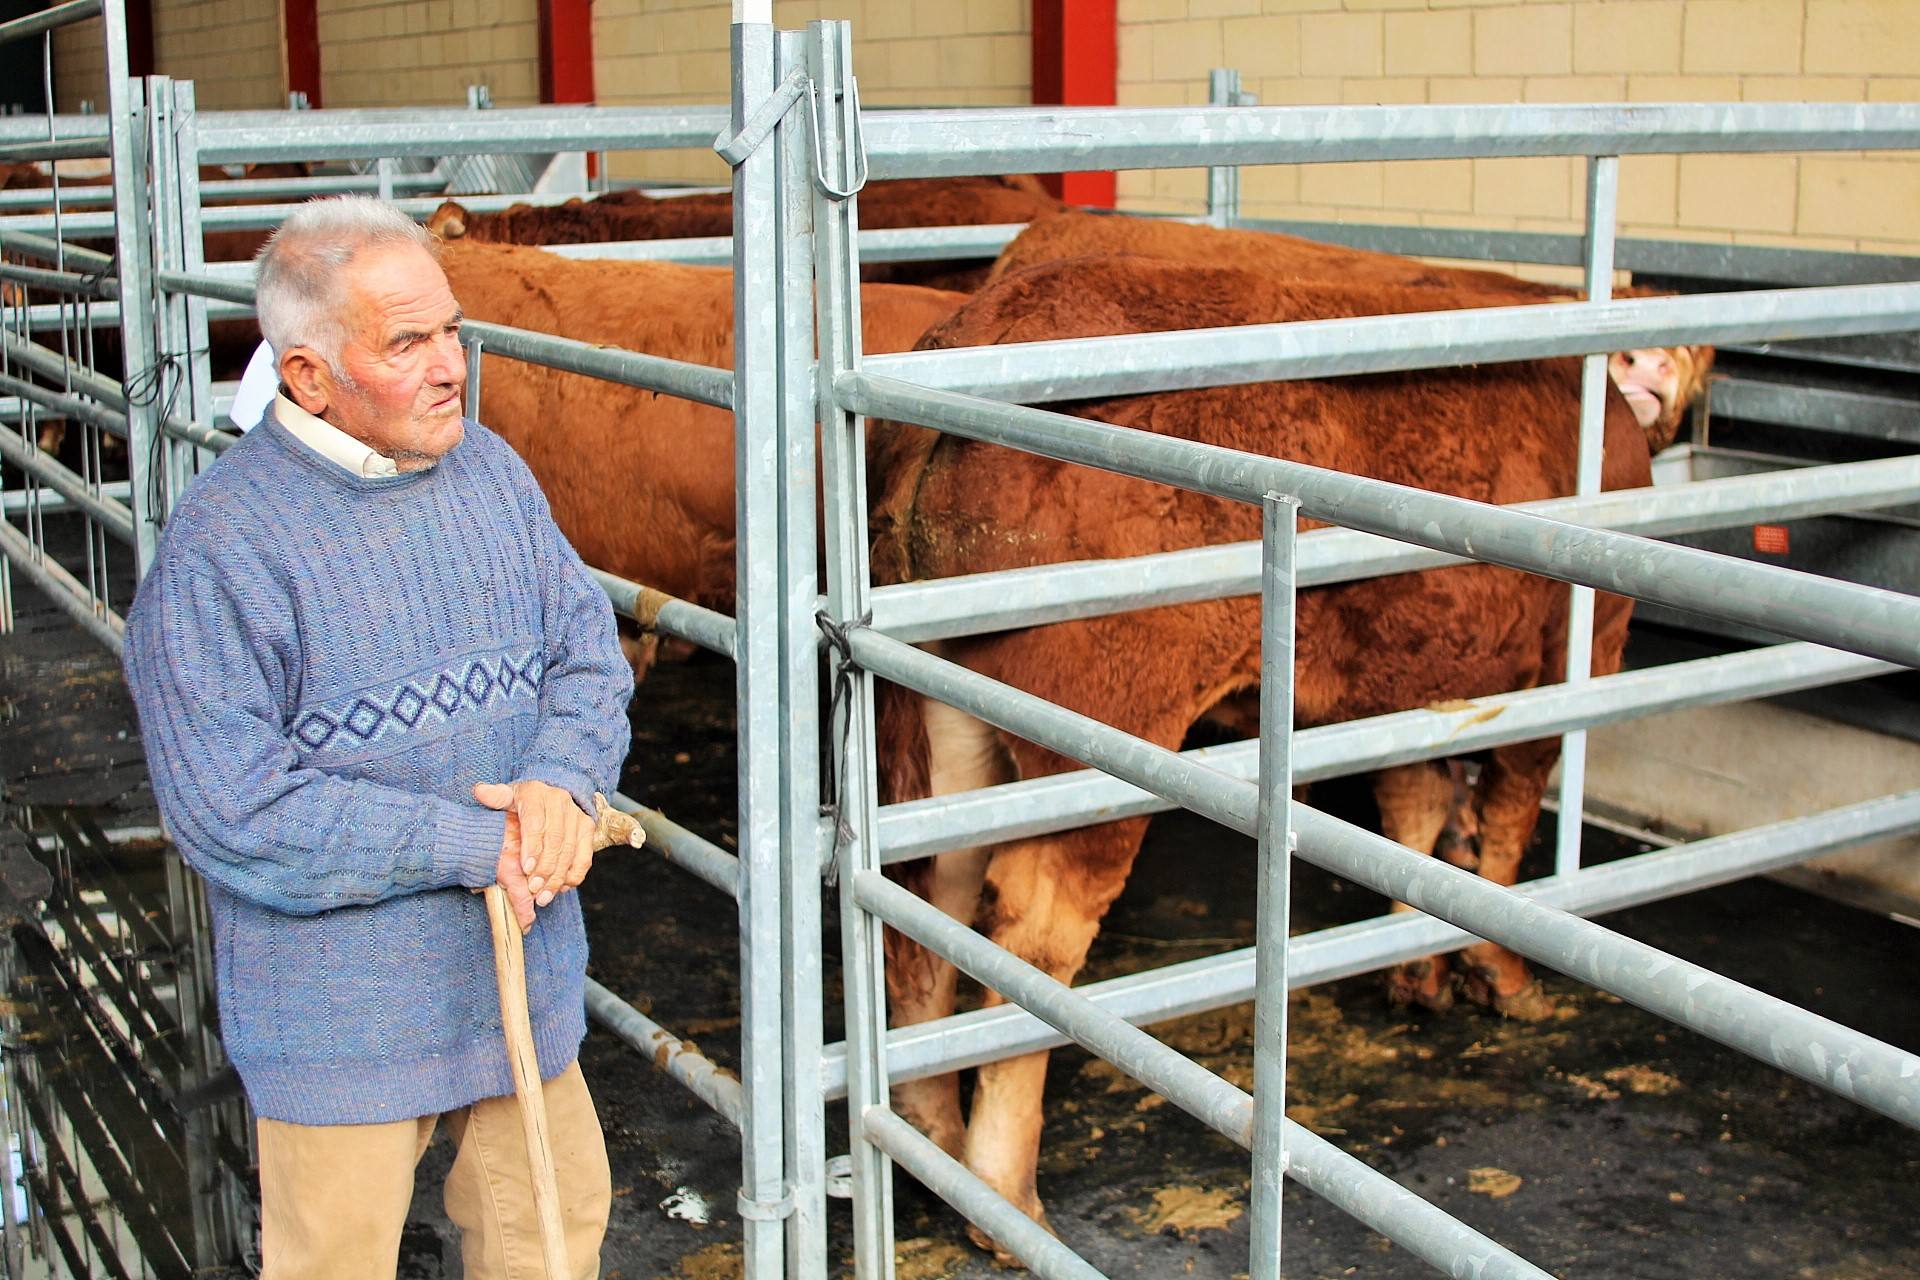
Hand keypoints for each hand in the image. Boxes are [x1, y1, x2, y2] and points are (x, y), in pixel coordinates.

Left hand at [473, 781, 596, 915]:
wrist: (550, 792)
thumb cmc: (523, 800)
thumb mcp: (507, 796)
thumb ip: (494, 797)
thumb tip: (480, 792)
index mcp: (537, 793)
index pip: (536, 823)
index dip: (532, 847)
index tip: (525, 869)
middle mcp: (561, 802)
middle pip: (556, 840)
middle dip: (545, 868)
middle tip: (534, 889)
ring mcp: (577, 816)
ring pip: (570, 851)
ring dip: (559, 877)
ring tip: (545, 895)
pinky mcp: (587, 828)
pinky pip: (585, 856)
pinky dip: (575, 874)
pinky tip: (563, 887)